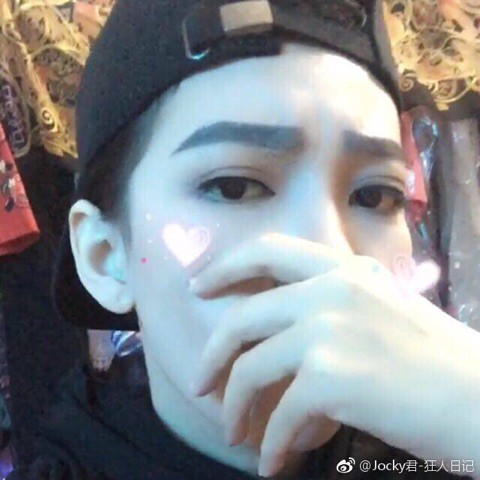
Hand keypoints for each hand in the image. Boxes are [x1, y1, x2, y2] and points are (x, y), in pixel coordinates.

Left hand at [189, 233, 479, 476]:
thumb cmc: (438, 361)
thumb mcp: (382, 316)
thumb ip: (330, 320)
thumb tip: (287, 368)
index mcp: (343, 270)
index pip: (268, 250)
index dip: (226, 266)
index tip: (199, 286)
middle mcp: (330, 291)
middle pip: (242, 318)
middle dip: (213, 356)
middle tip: (201, 385)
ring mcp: (327, 330)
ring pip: (251, 370)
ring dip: (237, 409)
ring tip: (236, 436)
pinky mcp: (330, 377)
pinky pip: (281, 415)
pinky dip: (272, 444)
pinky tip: (275, 463)